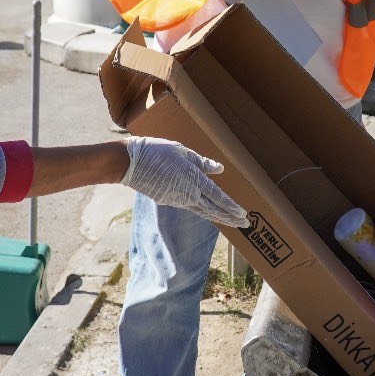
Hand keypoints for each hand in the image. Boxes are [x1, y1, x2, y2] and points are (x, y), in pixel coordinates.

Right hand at [121, 137, 248, 228]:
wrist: (130, 163)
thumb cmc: (157, 151)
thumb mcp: (182, 152)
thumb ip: (202, 163)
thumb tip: (220, 169)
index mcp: (194, 180)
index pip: (218, 198)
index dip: (232, 207)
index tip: (244, 215)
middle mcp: (187, 194)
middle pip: (213, 210)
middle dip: (230, 217)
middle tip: (244, 224)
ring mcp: (176, 200)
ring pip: (201, 210)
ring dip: (217, 216)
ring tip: (230, 220)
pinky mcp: (167, 200)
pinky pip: (188, 205)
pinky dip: (201, 209)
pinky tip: (207, 209)